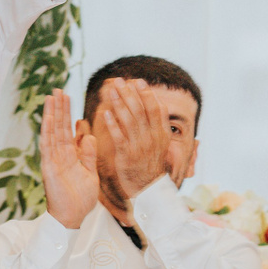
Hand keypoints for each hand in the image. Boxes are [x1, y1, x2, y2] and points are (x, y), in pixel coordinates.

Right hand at [39, 89, 99, 229]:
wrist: (74, 217)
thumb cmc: (81, 198)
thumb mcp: (90, 172)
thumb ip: (88, 154)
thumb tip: (87, 136)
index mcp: (70, 155)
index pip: (67, 130)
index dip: (67, 114)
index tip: (68, 98)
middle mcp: (59, 155)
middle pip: (58, 126)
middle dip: (59, 108)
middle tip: (58, 89)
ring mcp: (53, 160)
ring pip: (52, 132)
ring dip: (52, 114)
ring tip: (52, 96)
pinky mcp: (49, 167)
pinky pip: (48, 146)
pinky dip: (48, 131)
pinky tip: (48, 117)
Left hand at [101, 79, 172, 201]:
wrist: (149, 188)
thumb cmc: (151, 163)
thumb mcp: (161, 143)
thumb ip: (158, 124)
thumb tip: (159, 103)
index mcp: (161, 134)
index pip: (156, 109)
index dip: (147, 94)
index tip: (138, 81)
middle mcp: (152, 138)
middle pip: (141, 110)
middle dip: (130, 94)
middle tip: (120, 80)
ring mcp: (139, 146)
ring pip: (129, 120)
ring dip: (120, 103)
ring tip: (112, 90)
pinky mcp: (126, 155)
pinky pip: (119, 136)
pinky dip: (113, 124)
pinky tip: (106, 113)